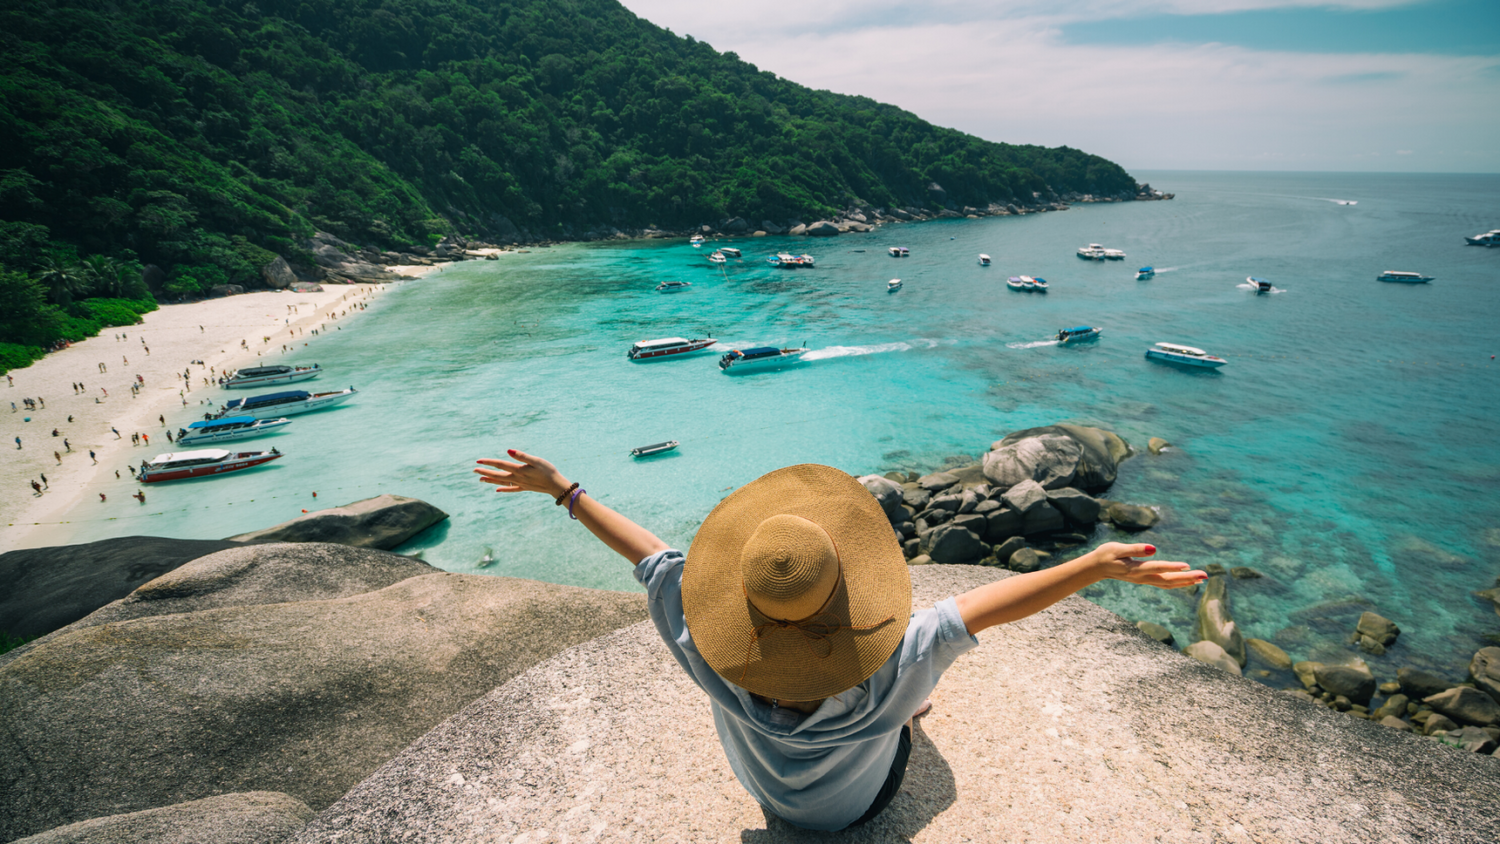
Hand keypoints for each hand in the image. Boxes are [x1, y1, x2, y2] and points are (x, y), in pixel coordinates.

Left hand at [475, 449, 570, 498]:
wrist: (557, 486)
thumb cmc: (549, 471)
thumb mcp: (537, 460)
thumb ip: (522, 456)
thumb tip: (508, 451)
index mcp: (519, 470)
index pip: (500, 465)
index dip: (489, 462)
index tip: (478, 461)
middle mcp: (517, 478)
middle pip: (498, 475)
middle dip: (485, 472)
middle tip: (474, 471)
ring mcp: (521, 484)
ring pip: (502, 482)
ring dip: (491, 480)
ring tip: (481, 479)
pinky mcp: (525, 488)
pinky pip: (512, 489)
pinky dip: (503, 489)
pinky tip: (497, 490)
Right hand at [1087, 542, 1203, 588]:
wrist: (1096, 568)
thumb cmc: (1106, 555)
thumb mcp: (1117, 548)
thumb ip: (1135, 549)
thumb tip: (1153, 548)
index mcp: (1135, 569)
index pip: (1157, 568)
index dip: (1173, 567)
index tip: (1188, 565)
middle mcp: (1142, 577)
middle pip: (1168, 580)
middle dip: (1187, 578)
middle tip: (1205, 575)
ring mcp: (1144, 580)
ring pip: (1168, 584)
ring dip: (1185, 582)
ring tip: (1202, 579)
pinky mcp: (1145, 579)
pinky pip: (1164, 584)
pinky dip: (1177, 583)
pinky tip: (1187, 581)